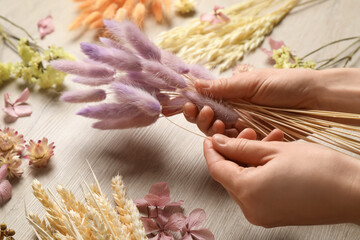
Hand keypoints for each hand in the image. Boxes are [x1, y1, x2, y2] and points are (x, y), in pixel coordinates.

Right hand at [184, 68, 359, 135]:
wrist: (314, 99)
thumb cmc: (286, 84)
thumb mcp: (253, 82)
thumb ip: (224, 87)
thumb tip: (196, 85)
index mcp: (233, 95)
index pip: (207, 103)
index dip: (196, 106)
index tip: (190, 105)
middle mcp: (236, 112)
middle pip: (210, 122)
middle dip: (202, 119)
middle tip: (206, 114)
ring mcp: (246, 127)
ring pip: (222, 135)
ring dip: (216, 131)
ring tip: (223, 124)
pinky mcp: (257, 140)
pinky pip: (240, 145)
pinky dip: (236, 142)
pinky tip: (241, 133)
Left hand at [203, 133, 359, 226]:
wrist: (353, 193)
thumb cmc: (320, 170)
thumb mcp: (274, 150)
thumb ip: (240, 147)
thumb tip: (218, 143)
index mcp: (247, 192)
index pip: (216, 169)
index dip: (211, 151)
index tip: (210, 137)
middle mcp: (251, 209)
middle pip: (229, 176)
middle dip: (233, 153)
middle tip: (245, 133)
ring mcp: (262, 215)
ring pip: (242, 182)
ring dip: (249, 161)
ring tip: (265, 141)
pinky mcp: (273, 216)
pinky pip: (256, 191)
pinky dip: (258, 173)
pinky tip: (271, 158)